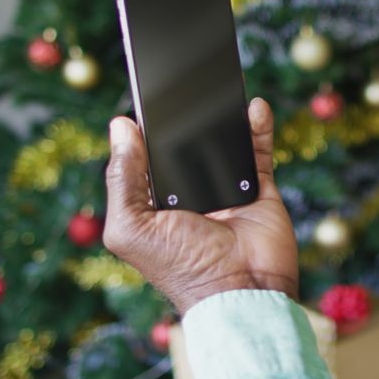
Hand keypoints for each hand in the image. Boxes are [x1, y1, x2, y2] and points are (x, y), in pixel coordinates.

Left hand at [102, 98, 297, 313]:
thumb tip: (120, 126)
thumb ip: (122, 178)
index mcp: (151, 203)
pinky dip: (256, 127)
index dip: (144, 128)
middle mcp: (187, 194)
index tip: (147, 96)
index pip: (144, 156)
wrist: (242, 292)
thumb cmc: (181, 269)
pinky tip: (252, 106)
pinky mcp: (258, 190)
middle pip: (184, 144)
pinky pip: (256, 151)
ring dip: (220, 115)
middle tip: (185, 85)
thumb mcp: (130, 228)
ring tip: (217, 86)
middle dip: (184, 116)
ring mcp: (224, 190)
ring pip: (221, 141)